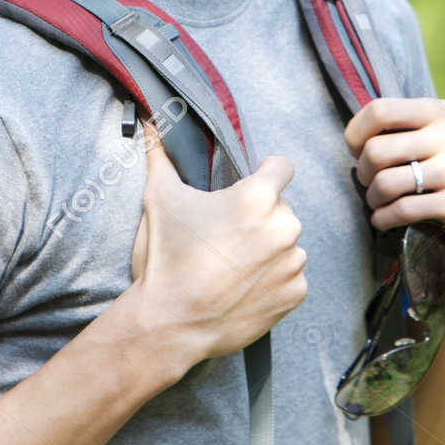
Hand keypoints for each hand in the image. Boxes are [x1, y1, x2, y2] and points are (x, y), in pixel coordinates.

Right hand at [126, 118, 307, 370]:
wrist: (171, 322)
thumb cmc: (167, 257)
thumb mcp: (160, 199)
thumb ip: (160, 155)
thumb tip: (150, 123)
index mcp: (258, 198)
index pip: (282, 167)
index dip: (265, 173)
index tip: (249, 187)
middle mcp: (284, 226)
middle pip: (281, 208)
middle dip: (260, 217)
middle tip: (226, 236)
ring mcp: (293, 262)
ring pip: (287, 243)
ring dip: (268, 249)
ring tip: (232, 265)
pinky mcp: (295, 293)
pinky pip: (291, 276)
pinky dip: (273, 280)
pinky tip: (242, 287)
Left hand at [344, 97, 444, 282]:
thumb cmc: (425, 175)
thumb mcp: (415, 141)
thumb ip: (389, 127)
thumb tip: (352, 137)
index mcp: (443, 112)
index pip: (380, 111)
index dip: (356, 136)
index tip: (357, 152)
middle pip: (377, 150)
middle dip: (364, 173)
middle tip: (370, 183)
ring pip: (386, 183)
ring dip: (372, 198)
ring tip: (377, 202)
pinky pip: (403, 209)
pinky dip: (383, 218)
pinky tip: (383, 220)